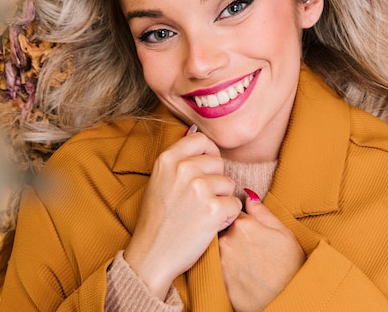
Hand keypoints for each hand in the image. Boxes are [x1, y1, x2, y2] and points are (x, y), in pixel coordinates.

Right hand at [124, 129, 241, 299]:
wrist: (152, 256)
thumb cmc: (157, 220)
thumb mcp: (159, 180)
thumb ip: (178, 158)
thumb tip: (195, 130)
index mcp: (167, 159)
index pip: (201, 140)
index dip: (209, 154)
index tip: (205, 170)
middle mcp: (183, 169)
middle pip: (219, 163)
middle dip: (215, 182)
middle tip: (197, 202)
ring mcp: (199, 188)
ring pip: (229, 183)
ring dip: (221, 200)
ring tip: (201, 214)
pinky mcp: (214, 209)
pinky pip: (235, 204)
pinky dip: (227, 217)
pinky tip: (210, 225)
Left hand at [219, 192, 304, 311]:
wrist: (288, 300)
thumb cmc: (290, 266)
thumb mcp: (284, 232)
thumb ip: (262, 212)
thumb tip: (248, 196)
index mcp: (243, 225)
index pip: (231, 213)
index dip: (240, 221)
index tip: (250, 231)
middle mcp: (227, 240)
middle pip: (221, 230)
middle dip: (231, 236)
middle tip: (250, 250)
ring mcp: (220, 262)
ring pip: (217, 249)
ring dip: (226, 253)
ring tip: (246, 263)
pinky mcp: (217, 280)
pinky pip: (214, 267)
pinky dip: (224, 269)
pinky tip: (239, 275)